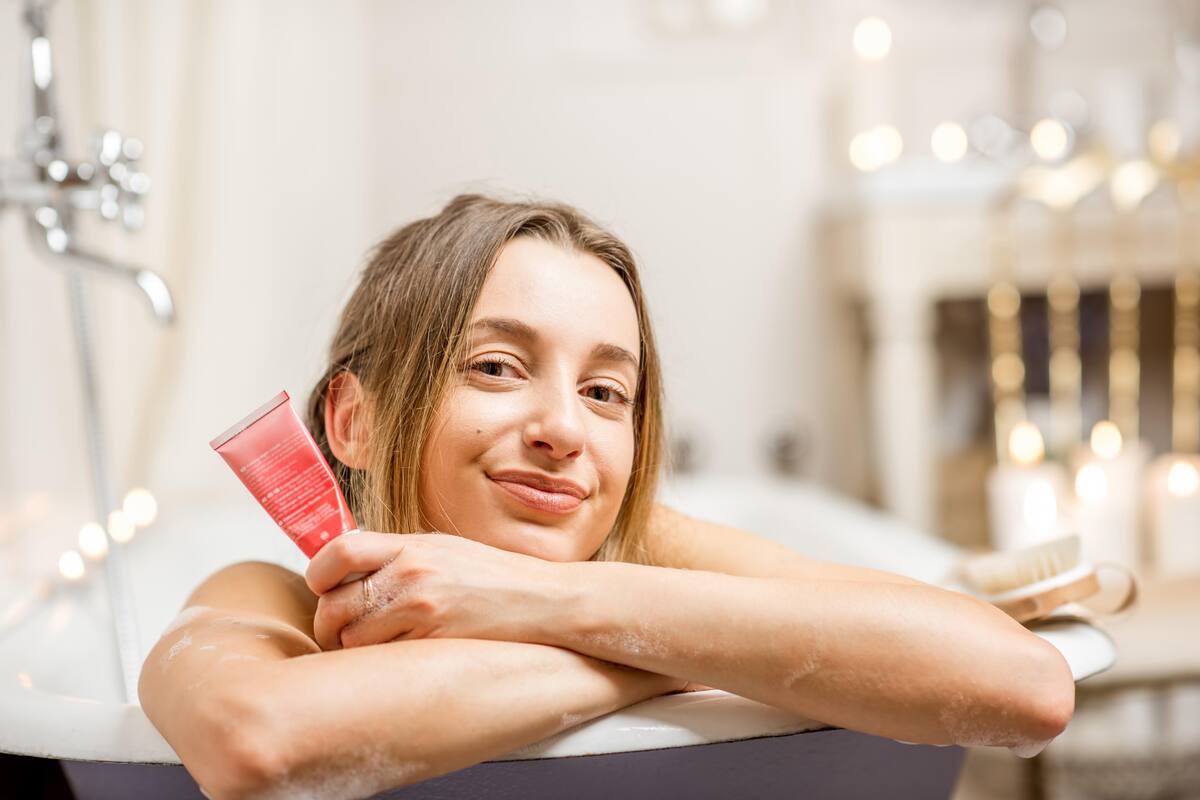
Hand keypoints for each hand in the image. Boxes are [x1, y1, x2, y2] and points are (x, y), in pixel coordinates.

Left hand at [304, 531, 564, 651]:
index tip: (322, 587)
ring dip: (352, 648)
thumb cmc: (494, 576)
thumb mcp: (444, 549)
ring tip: (371, 645)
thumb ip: (399, 556)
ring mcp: (422, 609)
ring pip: (352, 639)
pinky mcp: (434, 640)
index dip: (319, 574)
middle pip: (334, 603)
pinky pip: (382, 658)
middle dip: (327, 624)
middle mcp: (412, 573)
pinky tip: (396, 656)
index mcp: (412, 546)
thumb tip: (352, 570)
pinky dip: (379, 661)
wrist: (543, 600)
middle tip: (337, 631)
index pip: (339, 551)